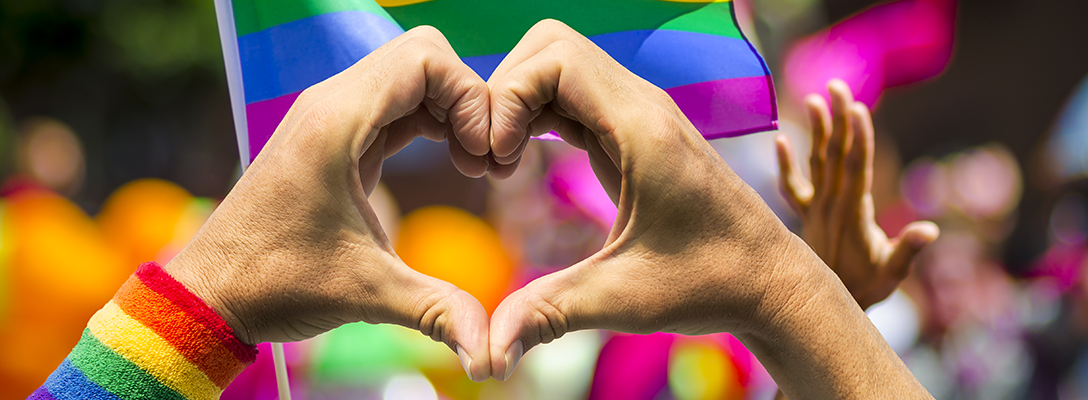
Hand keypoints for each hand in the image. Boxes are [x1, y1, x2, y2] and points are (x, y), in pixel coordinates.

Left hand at [164, 27, 492, 380]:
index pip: (425, 59)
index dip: (469, 98)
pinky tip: (451, 161)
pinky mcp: (334, 137)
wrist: (213, 293)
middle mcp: (331, 105)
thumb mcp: (366, 294)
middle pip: (423, 57)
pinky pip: (396, 103)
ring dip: (452, 110)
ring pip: (411, 76)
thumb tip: (491, 352)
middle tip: (482, 158)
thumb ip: (437, 311)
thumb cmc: (275, 284)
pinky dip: (432, 121)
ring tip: (472, 164)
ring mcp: (330, 117)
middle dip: (467, 99)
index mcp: (336, 122)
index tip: (480, 156)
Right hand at [484, 20, 929, 398]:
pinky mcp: (635, 132)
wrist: (769, 282)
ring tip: (500, 165)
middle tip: (490, 159)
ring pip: (559, 66)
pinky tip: (522, 163)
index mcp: (642, 128)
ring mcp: (640, 115)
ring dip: (518, 103)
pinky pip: (573, 95)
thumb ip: (549, 313)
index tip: (496, 163)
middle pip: (549, 48)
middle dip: (504, 93)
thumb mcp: (623, 299)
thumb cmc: (710, 284)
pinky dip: (536, 116)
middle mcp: (642, 106)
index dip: (507, 98)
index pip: (554, 59)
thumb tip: (486, 355)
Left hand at [774, 80, 938, 308]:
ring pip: (815, 163)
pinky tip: (779, 141)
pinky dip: (785, 165)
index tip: (857, 107)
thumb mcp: (892, 273)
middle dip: (838, 120)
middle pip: (835, 155)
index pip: (856, 167)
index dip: (857, 137)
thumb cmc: (866, 290)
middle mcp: (830, 205)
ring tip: (814, 99)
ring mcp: (815, 209)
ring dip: (816, 132)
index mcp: (853, 213)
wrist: (824, 309)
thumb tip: (930, 229)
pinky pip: (791, 187)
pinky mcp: (806, 216)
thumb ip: (908, 250)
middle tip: (837, 86)